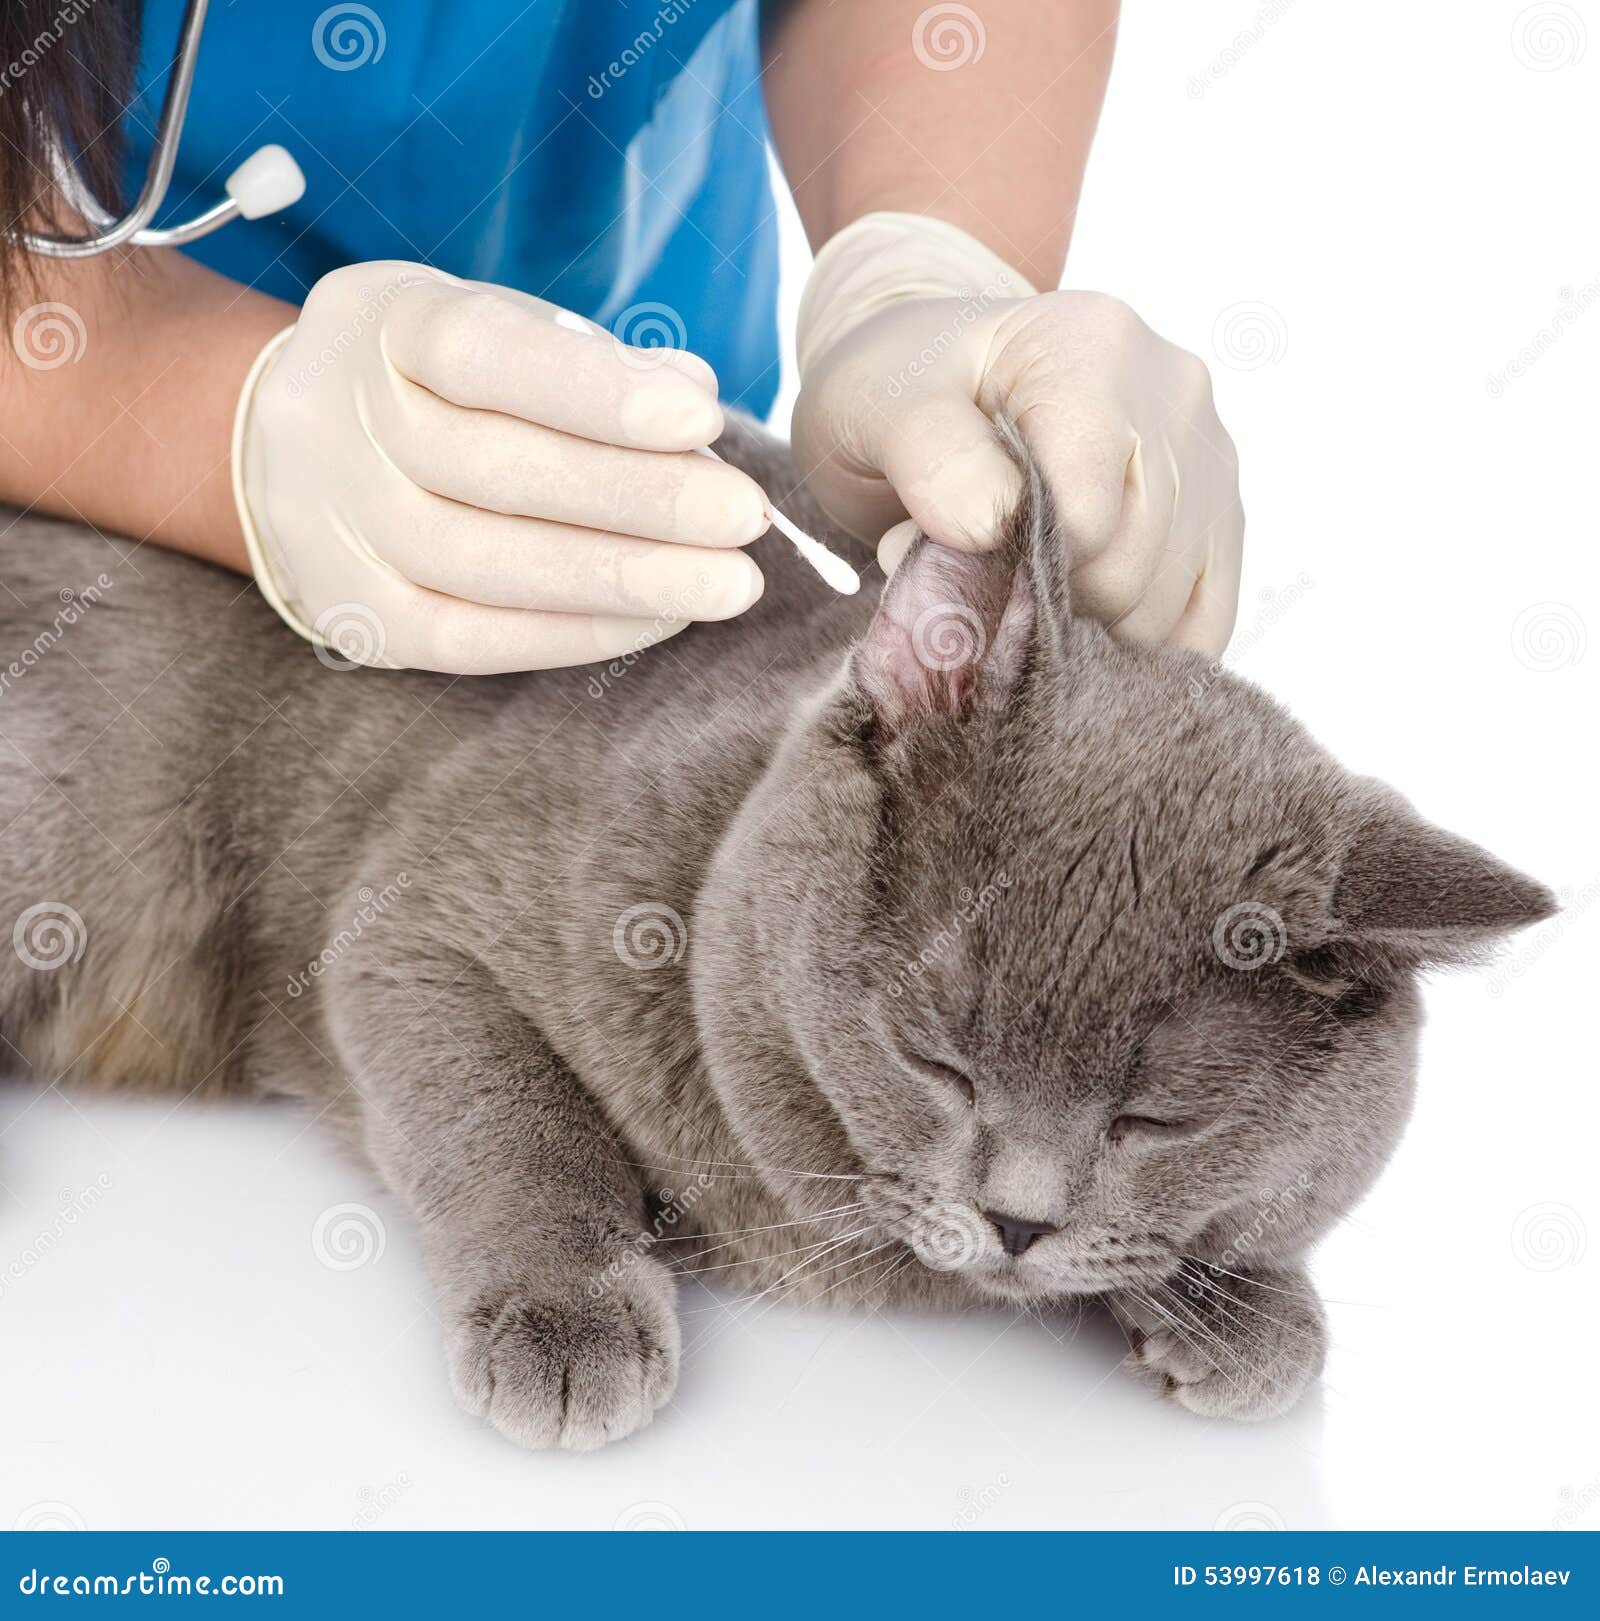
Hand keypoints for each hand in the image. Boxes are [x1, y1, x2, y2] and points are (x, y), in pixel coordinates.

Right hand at [233, 262, 766, 671]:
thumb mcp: (492, 328)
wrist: (284, 450)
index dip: (593, 391)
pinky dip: (579, 632)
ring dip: (626, 579)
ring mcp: (339, 532)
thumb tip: (695, 388)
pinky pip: (476, 638)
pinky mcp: (359, 618)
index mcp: (381, 325)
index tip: (699, 418)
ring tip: (728, 582)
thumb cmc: (431, 380)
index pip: (483, 353)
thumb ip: (589, 357)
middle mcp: (343, 427)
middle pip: (500, 471)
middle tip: (744, 516)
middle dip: (640, 498)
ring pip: (492, 566)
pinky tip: (662, 618)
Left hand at [792, 215, 1242, 655]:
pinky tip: (1078, 631)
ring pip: (1164, 611)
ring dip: (1080, 629)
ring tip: (1022, 580)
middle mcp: (1174, 392)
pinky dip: (1135, 653)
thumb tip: (989, 524)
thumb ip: (928, 454)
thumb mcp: (877, 403)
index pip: (1087, 516)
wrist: (935, 387)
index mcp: (1094, 348)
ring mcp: (1209, 456)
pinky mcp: (1219, 518)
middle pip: (1129, 572)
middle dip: (1042, 602)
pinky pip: (1203, 626)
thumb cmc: (905, 393)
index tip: (956, 552)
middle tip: (980, 572)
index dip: (1016, 567)